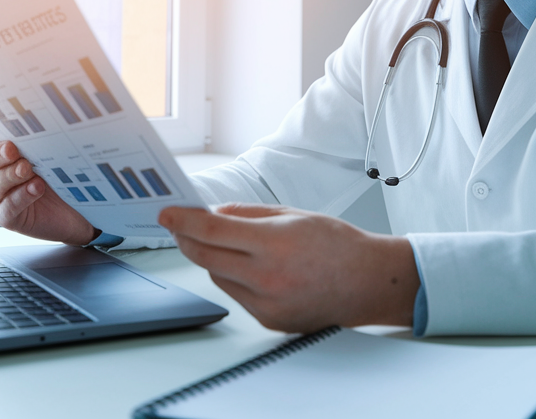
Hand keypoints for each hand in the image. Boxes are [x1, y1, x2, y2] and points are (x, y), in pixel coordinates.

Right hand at [0, 128, 98, 245]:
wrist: (84, 209)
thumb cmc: (68, 178)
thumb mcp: (55, 155)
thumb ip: (38, 139)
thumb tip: (30, 113)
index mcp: (7, 158)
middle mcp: (1, 176)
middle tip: (11, 149)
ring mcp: (3, 198)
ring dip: (9, 176)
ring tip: (27, 169)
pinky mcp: (11, 218)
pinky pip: (6, 209)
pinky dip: (19, 197)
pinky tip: (35, 189)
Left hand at [158, 204, 418, 331]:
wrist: (367, 283)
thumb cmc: (337, 244)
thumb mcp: (292, 215)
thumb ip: (247, 215)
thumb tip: (212, 214)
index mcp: (274, 244)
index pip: (212, 232)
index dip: (183, 221)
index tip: (167, 214)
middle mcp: (267, 278)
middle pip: (205, 258)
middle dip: (187, 239)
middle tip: (180, 226)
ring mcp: (267, 304)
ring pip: (218, 276)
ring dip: (214, 258)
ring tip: (232, 244)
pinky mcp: (268, 321)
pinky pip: (237, 294)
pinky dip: (236, 278)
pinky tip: (253, 267)